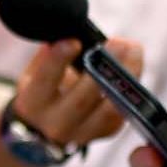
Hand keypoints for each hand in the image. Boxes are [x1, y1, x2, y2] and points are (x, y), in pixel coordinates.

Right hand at [12, 38, 145, 148]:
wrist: (48, 124)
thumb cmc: (45, 88)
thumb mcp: (37, 70)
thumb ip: (52, 54)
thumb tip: (75, 33)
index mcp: (33, 103)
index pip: (44, 81)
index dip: (58, 61)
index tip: (73, 41)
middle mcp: (55, 124)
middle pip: (81, 99)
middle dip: (101, 68)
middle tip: (117, 42)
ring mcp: (82, 133)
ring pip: (109, 108)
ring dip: (125, 77)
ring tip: (133, 49)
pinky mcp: (105, 132)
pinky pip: (123, 110)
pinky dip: (131, 85)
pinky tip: (133, 63)